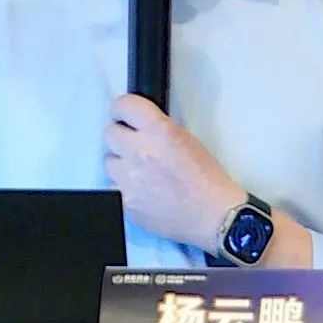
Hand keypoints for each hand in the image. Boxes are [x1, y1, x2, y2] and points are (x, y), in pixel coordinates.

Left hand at [104, 94, 245, 252]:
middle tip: (135, 147)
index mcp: (159, 131)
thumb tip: (137, 124)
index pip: (123, 105)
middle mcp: (141, 151)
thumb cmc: (207, 180)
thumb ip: (157, 127)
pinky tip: (141, 190)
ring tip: (141, 173)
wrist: (213, 216)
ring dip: (121, 164)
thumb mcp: (186, 138)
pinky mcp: (124, 201)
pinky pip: (111, 186)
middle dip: (121, 138)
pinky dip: (122, 187)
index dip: (122, 110)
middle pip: (110, 133)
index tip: (123, 115)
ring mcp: (129, 178)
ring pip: (108, 161)